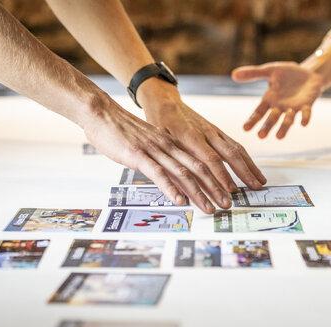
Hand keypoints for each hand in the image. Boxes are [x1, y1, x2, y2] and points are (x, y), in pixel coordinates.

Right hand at [82, 94, 234, 213]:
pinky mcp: (138, 155)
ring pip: (183, 173)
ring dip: (199, 192)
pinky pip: (158, 173)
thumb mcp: (148, 144)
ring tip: (210, 207)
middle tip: (228, 205)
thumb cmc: (123, 131)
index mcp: (173, 144)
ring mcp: (155, 150)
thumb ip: (161, 157)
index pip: (201, 163)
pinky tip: (180, 201)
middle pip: (199, 169)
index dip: (217, 179)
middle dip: (215, 189)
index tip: (227, 193)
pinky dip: (171, 188)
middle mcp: (169, 147)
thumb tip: (170, 173)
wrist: (102, 113)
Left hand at [139, 79, 266, 193]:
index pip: (210, 159)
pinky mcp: (218, 131)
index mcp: (190, 136)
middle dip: (243, 174)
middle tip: (254, 190)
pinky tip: (253, 170)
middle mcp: (206, 133)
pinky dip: (247, 159)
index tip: (230, 191)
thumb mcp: (160, 144)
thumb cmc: (159, 125)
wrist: (165, 102)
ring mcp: (214, 131)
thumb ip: (172, 164)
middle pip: (230, 154)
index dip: (222, 176)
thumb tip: (181, 191)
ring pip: (237, 149)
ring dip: (250, 167)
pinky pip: (236, 145)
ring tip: (260, 183)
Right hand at [232, 62, 323, 138]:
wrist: (308, 73)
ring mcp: (293, 108)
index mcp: (269, 100)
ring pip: (288, 120)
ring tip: (279, 137)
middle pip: (272, 119)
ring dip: (284, 127)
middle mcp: (280, 107)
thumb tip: (233, 74)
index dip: (252, 120)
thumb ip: (253, 73)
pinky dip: (305, 117)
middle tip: (261, 136)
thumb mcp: (269, 70)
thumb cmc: (287, 73)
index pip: (259, 112)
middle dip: (267, 127)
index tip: (245, 129)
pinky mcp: (307, 105)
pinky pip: (306, 113)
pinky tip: (303, 123)